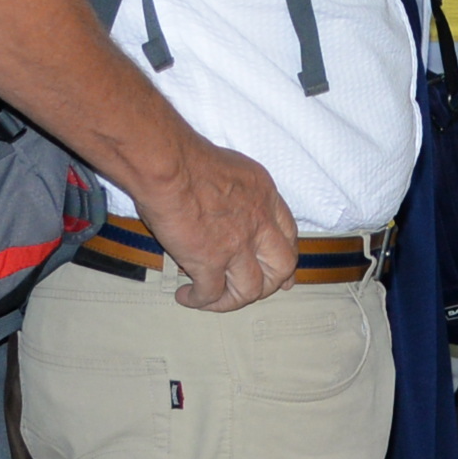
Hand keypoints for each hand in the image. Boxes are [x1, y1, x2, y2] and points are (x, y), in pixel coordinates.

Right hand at [132, 139, 302, 310]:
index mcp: (264, 195)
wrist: (168, 165)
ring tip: (212, 299)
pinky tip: (187, 297)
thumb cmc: (186, 157)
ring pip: (250, 290)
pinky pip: (211, 294)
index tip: (281, 274)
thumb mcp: (231, 169)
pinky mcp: (209, 262)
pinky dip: (200, 301)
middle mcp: (258, 222)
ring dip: (232, 301)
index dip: (285, 257)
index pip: (289, 234)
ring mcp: (237, 245)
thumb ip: (238, 193)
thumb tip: (224, 210)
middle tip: (249, 291)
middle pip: (281, 267)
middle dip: (270, 285)